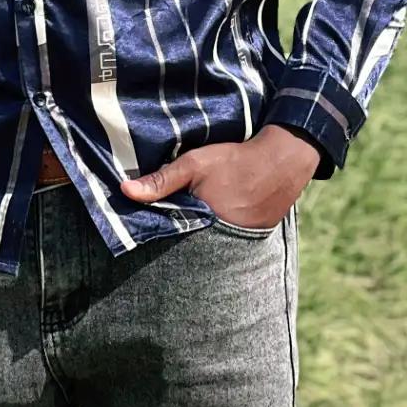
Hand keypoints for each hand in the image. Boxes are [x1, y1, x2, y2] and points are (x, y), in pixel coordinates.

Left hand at [118, 125, 320, 229]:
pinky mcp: (251, 242)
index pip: (169, 236)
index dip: (157, 228)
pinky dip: (217, 233)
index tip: (142, 222)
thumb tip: (125, 191)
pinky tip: (215, 217)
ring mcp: (238, 246)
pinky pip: (226, 242)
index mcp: (201, 226)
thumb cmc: (234, 161)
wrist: (281, 163)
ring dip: (196, 235)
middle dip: (175, 235)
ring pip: (206, 243)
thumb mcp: (194, 164)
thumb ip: (162, 180)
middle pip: (187, 243)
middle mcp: (220, 244)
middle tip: (170, 217)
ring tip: (192, 218)